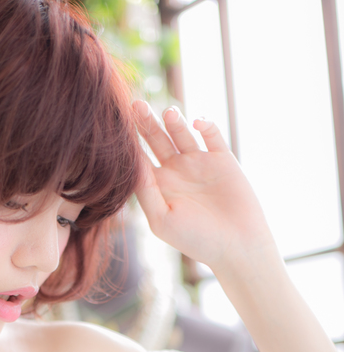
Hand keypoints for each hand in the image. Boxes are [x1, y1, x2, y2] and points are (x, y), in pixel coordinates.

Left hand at [133, 101, 276, 273]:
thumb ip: (146, 191)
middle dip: (146, 122)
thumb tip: (131, 162)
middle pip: (156, 139)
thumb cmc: (195, 240)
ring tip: (168, 113)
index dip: (128, 142)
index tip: (115, 124)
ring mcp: (198, 162)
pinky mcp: (222, 158)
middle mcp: (176, 171)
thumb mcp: (162, 219)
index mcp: (158, 186)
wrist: (236, 246)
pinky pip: (211, 134)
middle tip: (136, 105)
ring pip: (181, 133)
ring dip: (174, 121)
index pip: (138, 158)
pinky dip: (204, 125)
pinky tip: (196, 124)